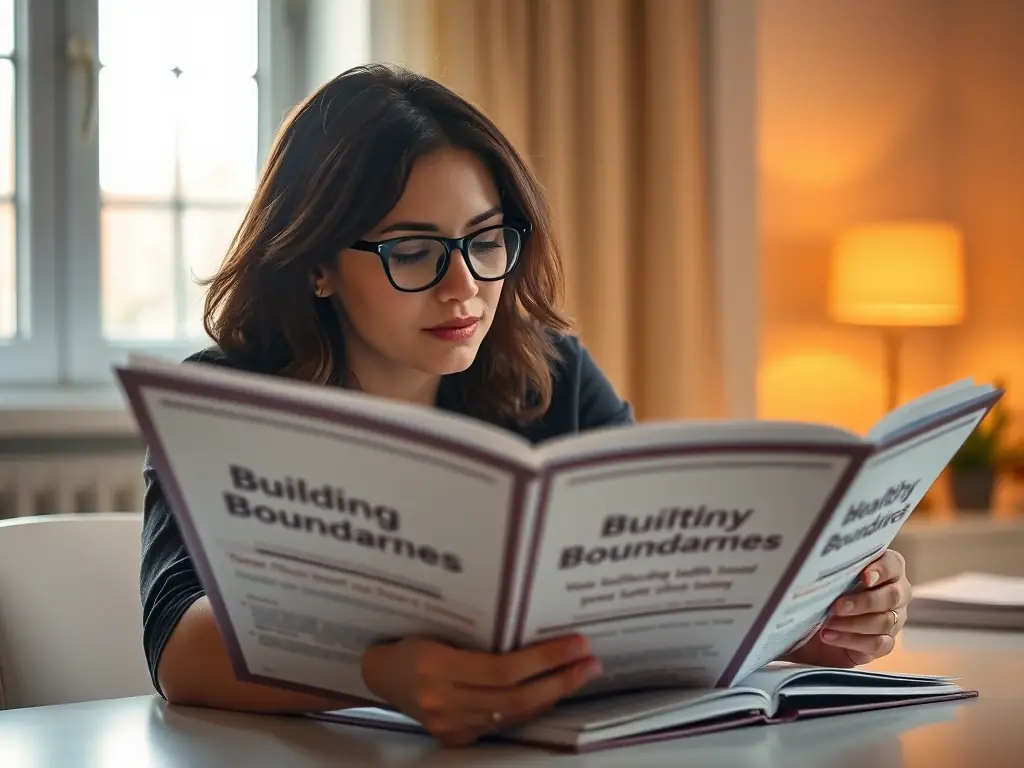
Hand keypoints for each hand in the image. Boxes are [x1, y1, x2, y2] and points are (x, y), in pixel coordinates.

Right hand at [360, 634, 601, 746]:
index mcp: (437, 667)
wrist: (379, 675)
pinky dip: (530, 707)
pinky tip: (550, 691)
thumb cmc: (411, 640)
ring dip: (552, 694)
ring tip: (580, 674)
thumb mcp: (439, 628)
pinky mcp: (455, 739)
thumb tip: (533, 631)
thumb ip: (479, 636)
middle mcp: (443, 701)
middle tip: (591, 663)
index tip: (578, 643)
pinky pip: (502, 723)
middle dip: (561, 680)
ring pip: (514, 714)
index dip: (546, 658)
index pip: (504, 670)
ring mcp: (450, 726)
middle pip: (516, 698)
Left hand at [784, 549, 909, 667]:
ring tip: (828, 623)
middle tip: (838, 606)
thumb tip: (820, 565)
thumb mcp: (828, 579)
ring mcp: (894, 620)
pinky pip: (877, 644)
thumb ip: (836, 570)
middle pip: (892, 596)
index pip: (893, 564)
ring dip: (853, 623)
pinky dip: (851, 639)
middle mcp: (896, 595)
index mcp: (886, 571)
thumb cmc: (825, 594)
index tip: (864, 577)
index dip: (882, 570)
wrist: (815, 628)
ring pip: (885, 622)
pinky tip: (830, 635)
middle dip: (864, 602)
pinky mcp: (885, 643)